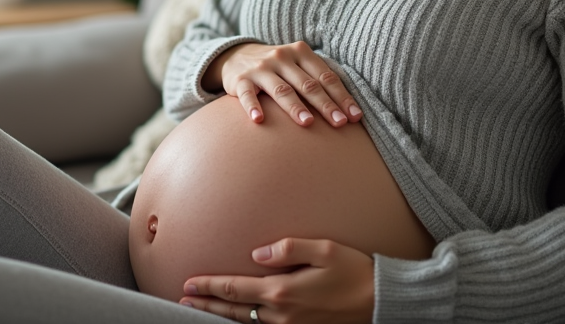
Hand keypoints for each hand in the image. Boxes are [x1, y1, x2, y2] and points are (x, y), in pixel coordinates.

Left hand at [179, 237, 374, 323]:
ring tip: (202, 308)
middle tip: (184, 297)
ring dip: (222, 314)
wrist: (381, 302)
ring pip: (247, 322)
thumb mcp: (324, 249)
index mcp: (283, 291)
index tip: (189, 282)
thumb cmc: (355, 271)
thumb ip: (288, 249)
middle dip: (208, 302)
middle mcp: (282, 313)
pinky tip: (238, 318)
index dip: (210, 285)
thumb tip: (258, 253)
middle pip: (235, 308)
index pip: (236, 287)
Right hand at [205, 41, 362, 127]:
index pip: (326, 76)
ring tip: (308, 123)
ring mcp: (260, 68)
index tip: (354, 117)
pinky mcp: (240, 80)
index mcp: (300, 52)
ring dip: (295, 107)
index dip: (341, 97)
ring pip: (281, 89)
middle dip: (325, 104)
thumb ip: (317, 78)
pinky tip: (259, 120)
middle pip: (307, 84)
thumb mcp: (297, 64)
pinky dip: (253, 107)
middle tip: (339, 123)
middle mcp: (281, 57)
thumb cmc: (277, 67)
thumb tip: (348, 108)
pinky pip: (247, 95)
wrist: (236, 56)